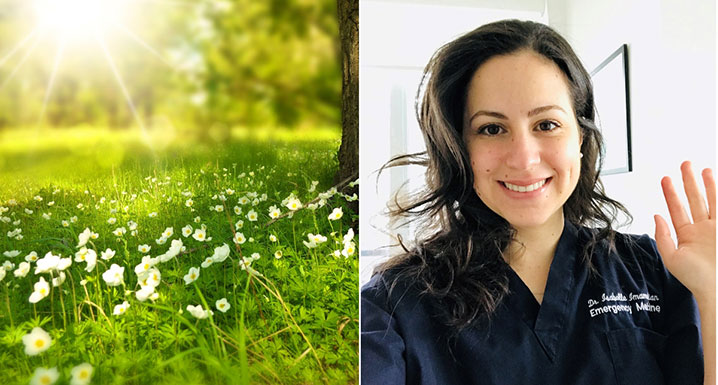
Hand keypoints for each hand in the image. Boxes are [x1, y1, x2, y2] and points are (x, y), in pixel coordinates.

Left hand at [654, 161, 715, 298]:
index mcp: (687, 236)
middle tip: (685, 164)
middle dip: (689, 182)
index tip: (666, 179)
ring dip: (708, 185)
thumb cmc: (698, 280)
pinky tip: (716, 184)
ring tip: (703, 170)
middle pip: (695, 199)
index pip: (677, 208)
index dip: (671, 193)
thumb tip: (656, 217)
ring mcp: (716, 229)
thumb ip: (663, 236)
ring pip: (712, 201)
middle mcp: (703, 230)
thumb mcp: (672, 258)